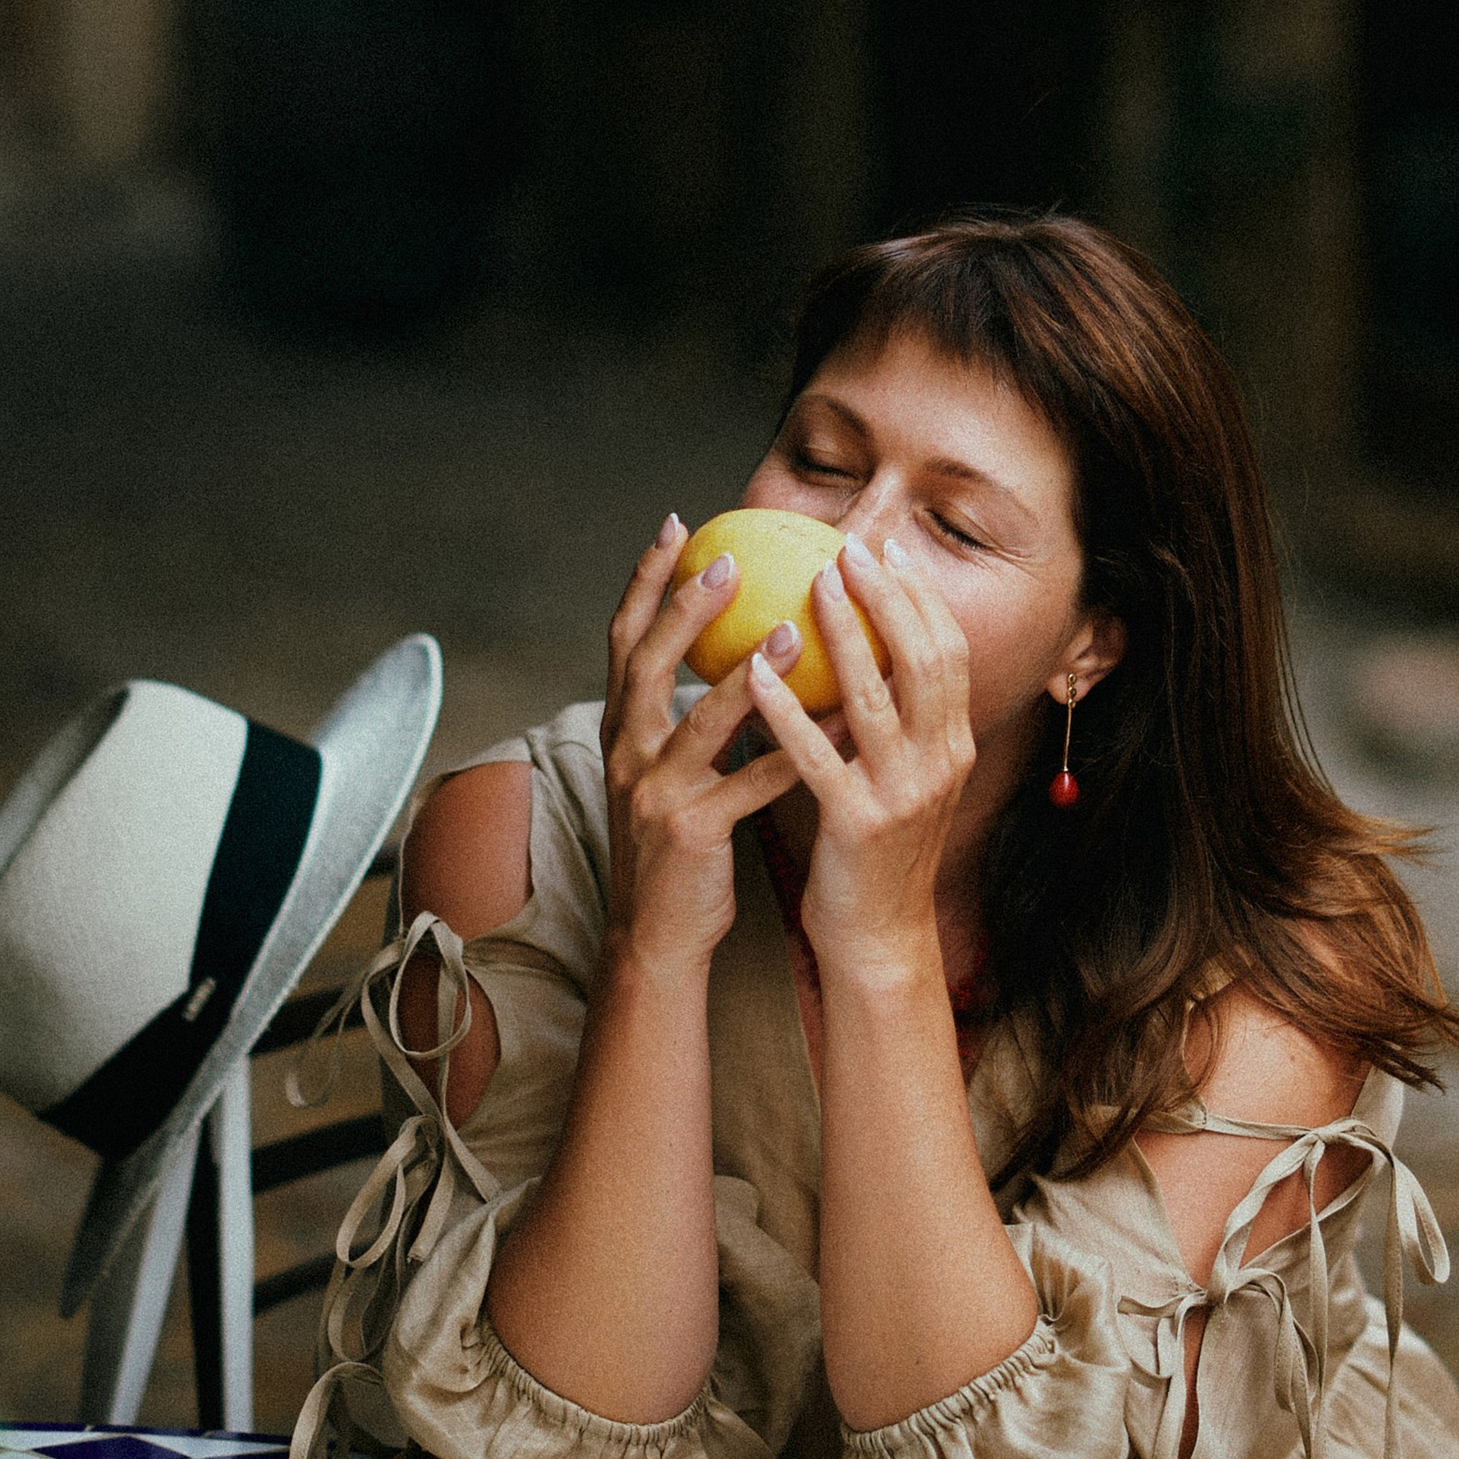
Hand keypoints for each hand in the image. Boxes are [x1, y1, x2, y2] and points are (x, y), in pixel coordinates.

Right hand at [600, 515, 786, 986]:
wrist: (656, 933)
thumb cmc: (678, 841)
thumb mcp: (673, 767)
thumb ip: (696, 712)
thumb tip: (747, 647)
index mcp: (622, 728)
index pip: (626, 638)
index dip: (645, 579)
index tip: (676, 525)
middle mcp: (627, 751)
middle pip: (647, 663)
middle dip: (684, 607)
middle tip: (729, 559)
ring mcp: (654, 792)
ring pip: (701, 722)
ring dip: (749, 675)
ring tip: (796, 632)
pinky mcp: (690, 832)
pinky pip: (748, 785)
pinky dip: (790, 753)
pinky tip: (836, 725)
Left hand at [746, 535, 973, 990]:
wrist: (879, 940)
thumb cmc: (877, 853)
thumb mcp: (905, 779)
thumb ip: (898, 721)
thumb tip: (869, 651)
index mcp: (954, 746)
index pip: (950, 651)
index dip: (922, 595)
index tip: (890, 549)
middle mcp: (941, 762)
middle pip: (924, 659)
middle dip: (889, 595)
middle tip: (850, 548)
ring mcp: (903, 793)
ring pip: (876, 696)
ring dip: (844, 632)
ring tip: (810, 583)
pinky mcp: (858, 823)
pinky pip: (818, 754)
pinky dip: (789, 709)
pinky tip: (758, 673)